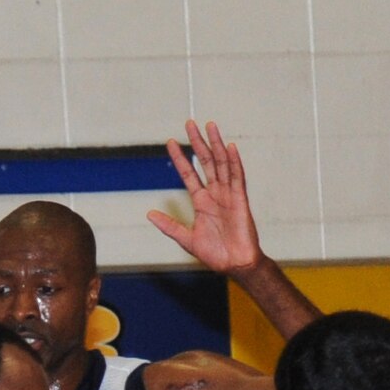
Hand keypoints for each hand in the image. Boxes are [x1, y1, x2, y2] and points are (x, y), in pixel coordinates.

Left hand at [148, 120, 261, 277]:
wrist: (235, 265)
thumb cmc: (214, 254)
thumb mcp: (187, 239)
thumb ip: (169, 226)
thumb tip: (149, 214)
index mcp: (202, 201)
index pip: (188, 174)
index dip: (180, 158)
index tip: (170, 142)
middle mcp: (215, 193)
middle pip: (205, 162)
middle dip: (197, 143)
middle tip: (189, 124)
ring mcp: (228, 194)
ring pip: (221, 163)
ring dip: (215, 144)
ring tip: (209, 125)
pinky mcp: (240, 200)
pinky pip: (237, 177)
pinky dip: (234, 162)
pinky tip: (229, 147)